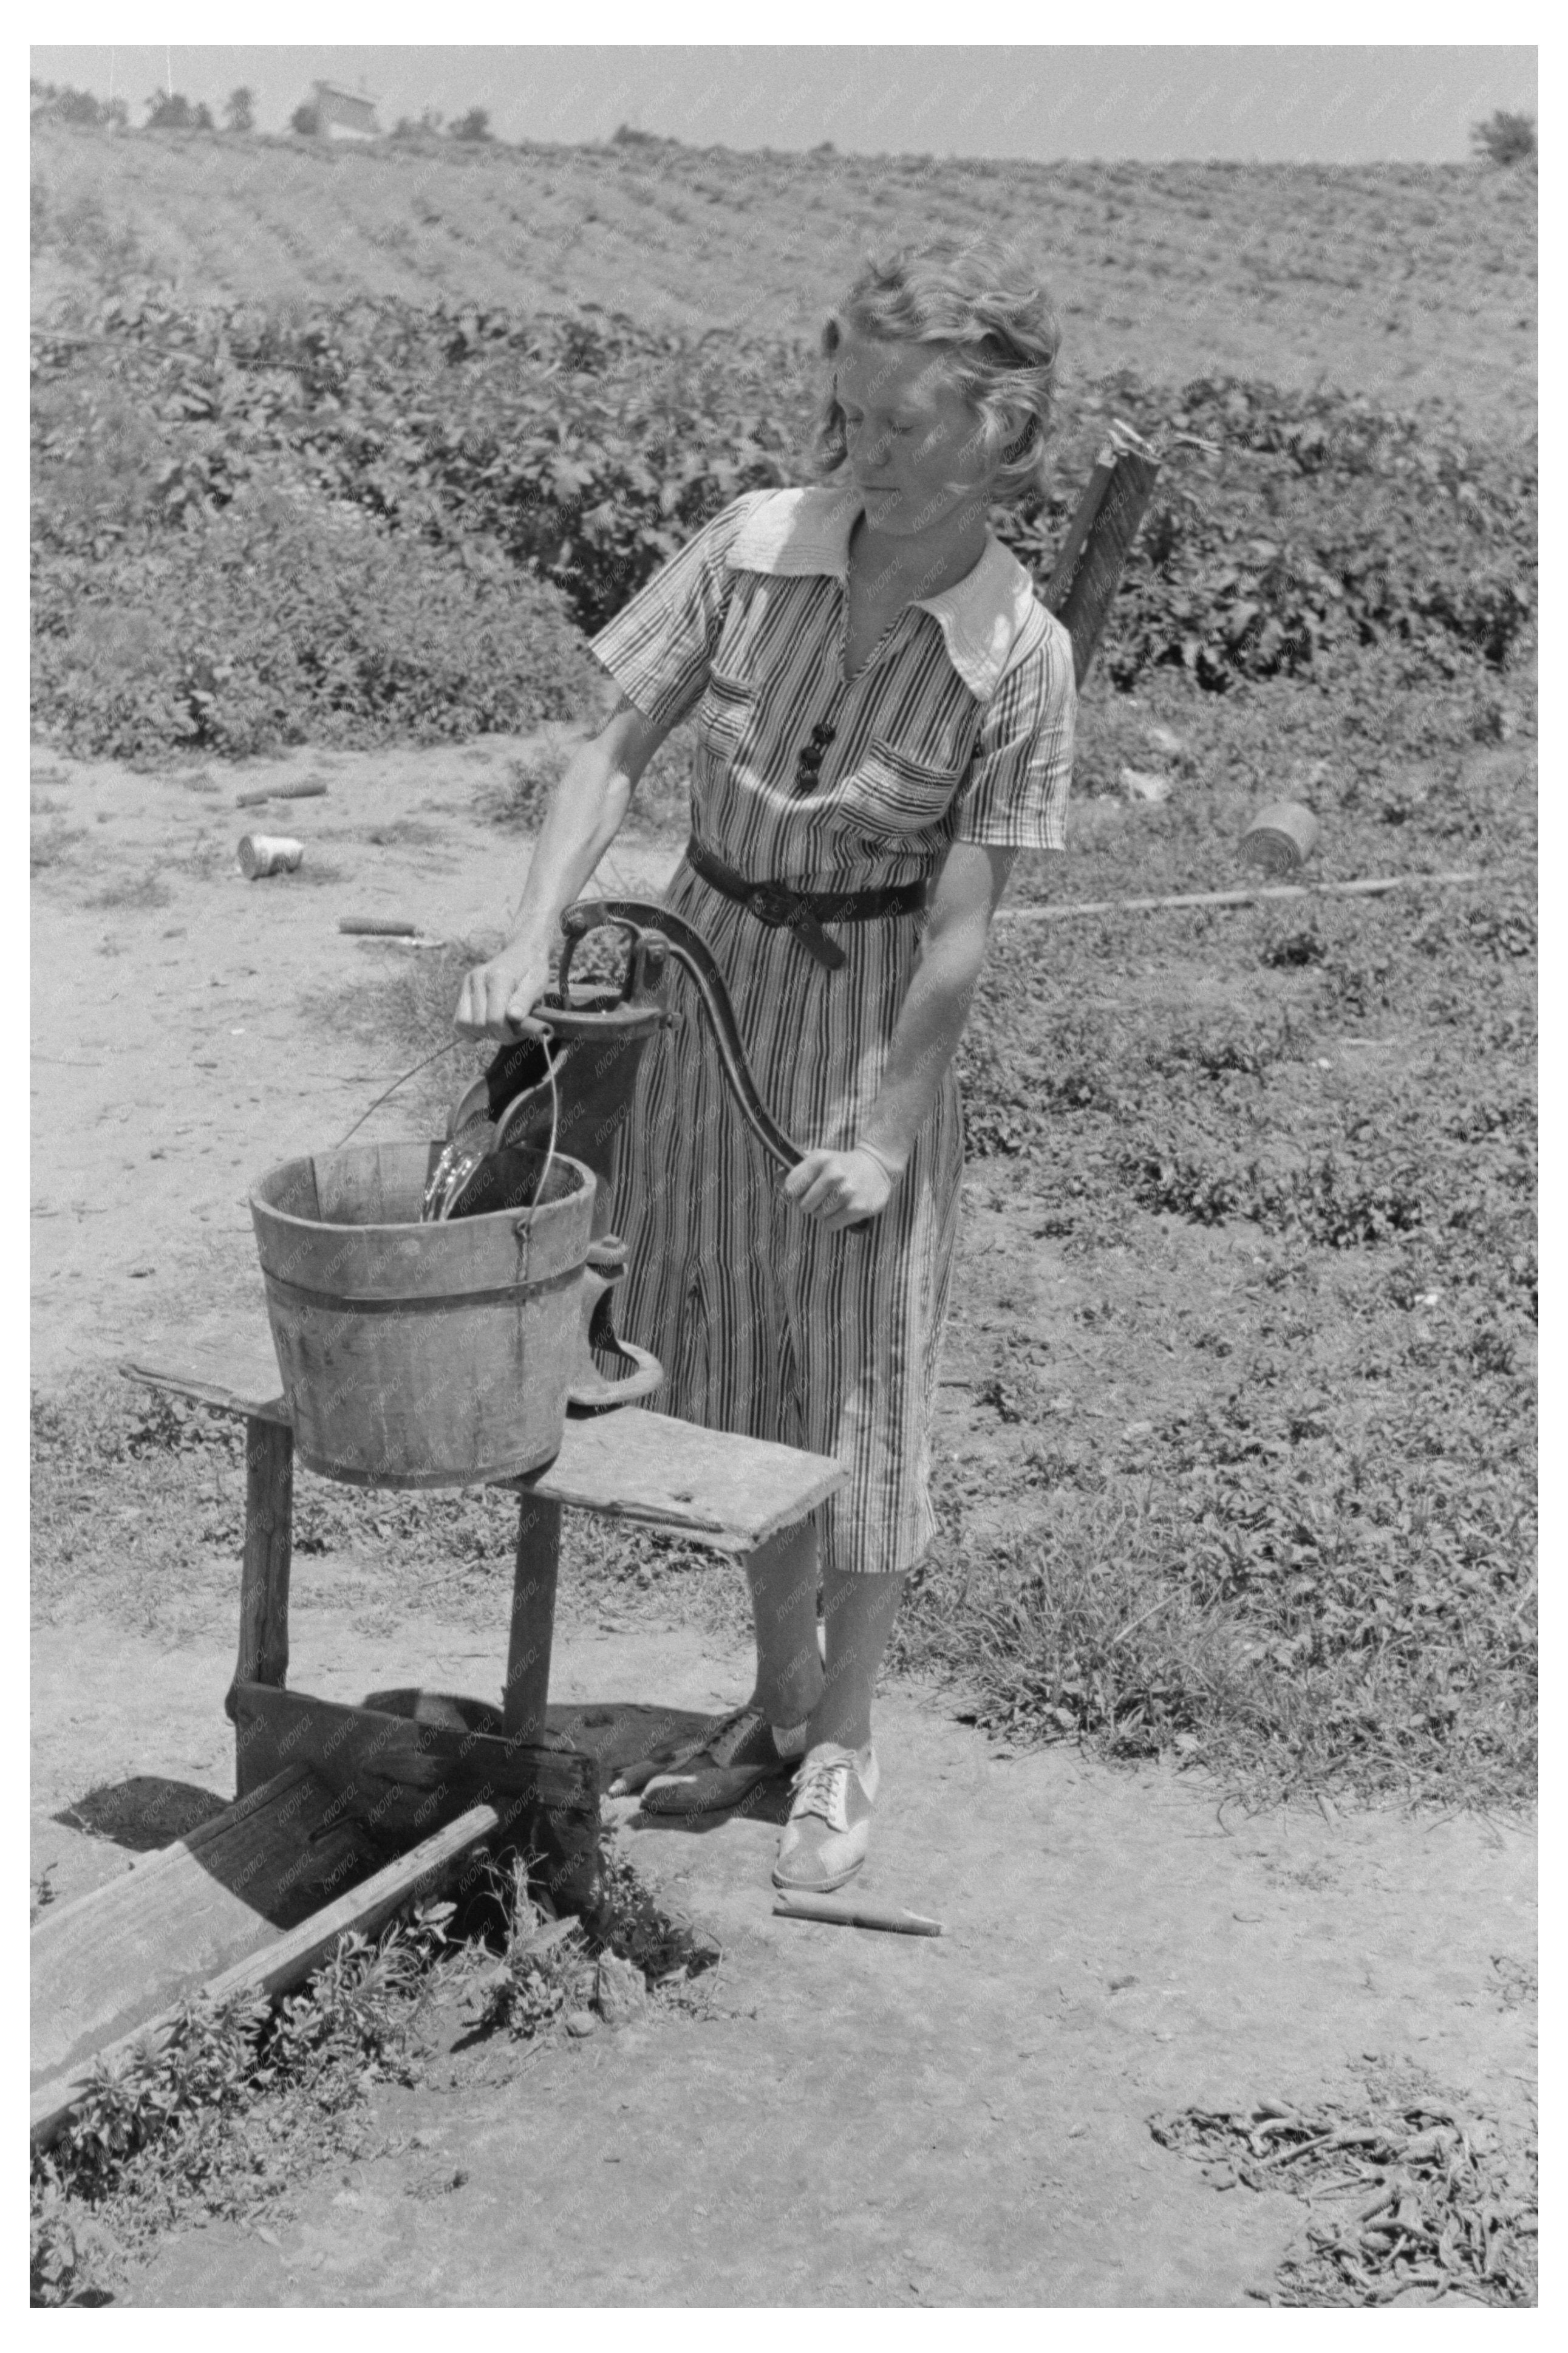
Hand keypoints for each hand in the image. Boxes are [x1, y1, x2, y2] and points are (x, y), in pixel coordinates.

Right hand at [453, 940, 553, 1039]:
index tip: (519, 1035)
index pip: (494, 1018)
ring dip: (483, 1034)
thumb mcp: (537, 984)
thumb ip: (525, 1000)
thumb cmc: (533, 970)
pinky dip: (470, 1030)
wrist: (523, 952)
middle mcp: (478, 978)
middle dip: (497, 1035)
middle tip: (513, 1032)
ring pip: (464, 1023)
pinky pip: (458, 1020)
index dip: (506, 1034)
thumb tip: (513, 1017)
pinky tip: (486, 1028)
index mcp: (499, 977)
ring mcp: (468, 983)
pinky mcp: (463, 989)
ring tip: (499, 1029)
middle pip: (479, 1024)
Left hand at [783, 1146, 900, 1231]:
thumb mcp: (818, 1159)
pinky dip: (834, 1221)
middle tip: (824, 1195)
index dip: (795, 1192)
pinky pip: (831, 1225)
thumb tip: (776, 1181)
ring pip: (818, 1216)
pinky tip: (844, 1208)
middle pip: (803, 1206)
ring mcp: (846, 1192)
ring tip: (837, 1199)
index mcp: (820, 1159)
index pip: (790, 1188)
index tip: (804, 1189)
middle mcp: (833, 1174)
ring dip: (824, 1212)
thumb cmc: (840, 1165)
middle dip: (811, 1204)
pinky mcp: (858, 1208)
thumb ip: (794, 1170)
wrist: (877, 1167)